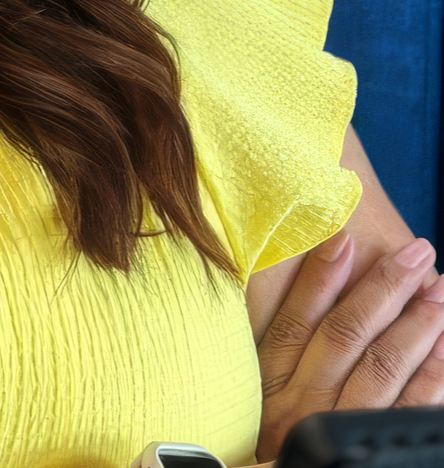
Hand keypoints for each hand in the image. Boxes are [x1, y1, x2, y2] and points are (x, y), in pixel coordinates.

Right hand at [255, 231, 443, 460]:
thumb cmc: (278, 449)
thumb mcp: (261, 405)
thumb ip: (277, 359)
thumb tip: (296, 294)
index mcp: (272, 388)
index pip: (293, 322)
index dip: (319, 279)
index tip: (345, 239)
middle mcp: (305, 405)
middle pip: (345, 334)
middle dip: (383, 288)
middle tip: (415, 251)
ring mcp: (344, 427)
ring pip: (383, 364)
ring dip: (416, 321)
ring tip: (440, 286)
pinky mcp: (379, 445)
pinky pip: (414, 406)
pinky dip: (434, 370)